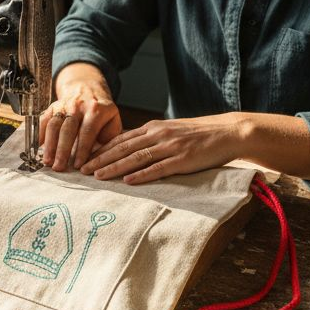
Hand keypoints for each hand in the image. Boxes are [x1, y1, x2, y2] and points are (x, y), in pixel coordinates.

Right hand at [40, 63, 122, 170]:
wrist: (87, 88)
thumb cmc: (102, 112)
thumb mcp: (113, 120)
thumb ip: (109, 136)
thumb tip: (99, 153)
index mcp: (95, 110)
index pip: (87, 132)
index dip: (82, 149)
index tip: (77, 166)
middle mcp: (78, 106)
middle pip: (67, 129)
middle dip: (62, 150)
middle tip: (59, 167)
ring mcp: (63, 105)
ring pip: (54, 125)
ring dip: (49, 145)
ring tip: (47, 161)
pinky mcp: (52, 107)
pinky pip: (44, 120)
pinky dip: (39, 134)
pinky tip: (38, 147)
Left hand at [81, 114, 247, 183]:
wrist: (228, 132)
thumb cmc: (199, 134)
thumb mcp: (171, 131)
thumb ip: (151, 139)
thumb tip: (130, 149)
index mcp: (153, 128)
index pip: (120, 139)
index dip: (100, 150)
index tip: (84, 158)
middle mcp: (158, 135)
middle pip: (123, 148)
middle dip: (100, 159)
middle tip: (81, 170)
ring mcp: (170, 147)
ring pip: (136, 158)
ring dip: (115, 167)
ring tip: (98, 176)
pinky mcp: (183, 159)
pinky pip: (159, 168)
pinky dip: (142, 175)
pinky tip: (128, 181)